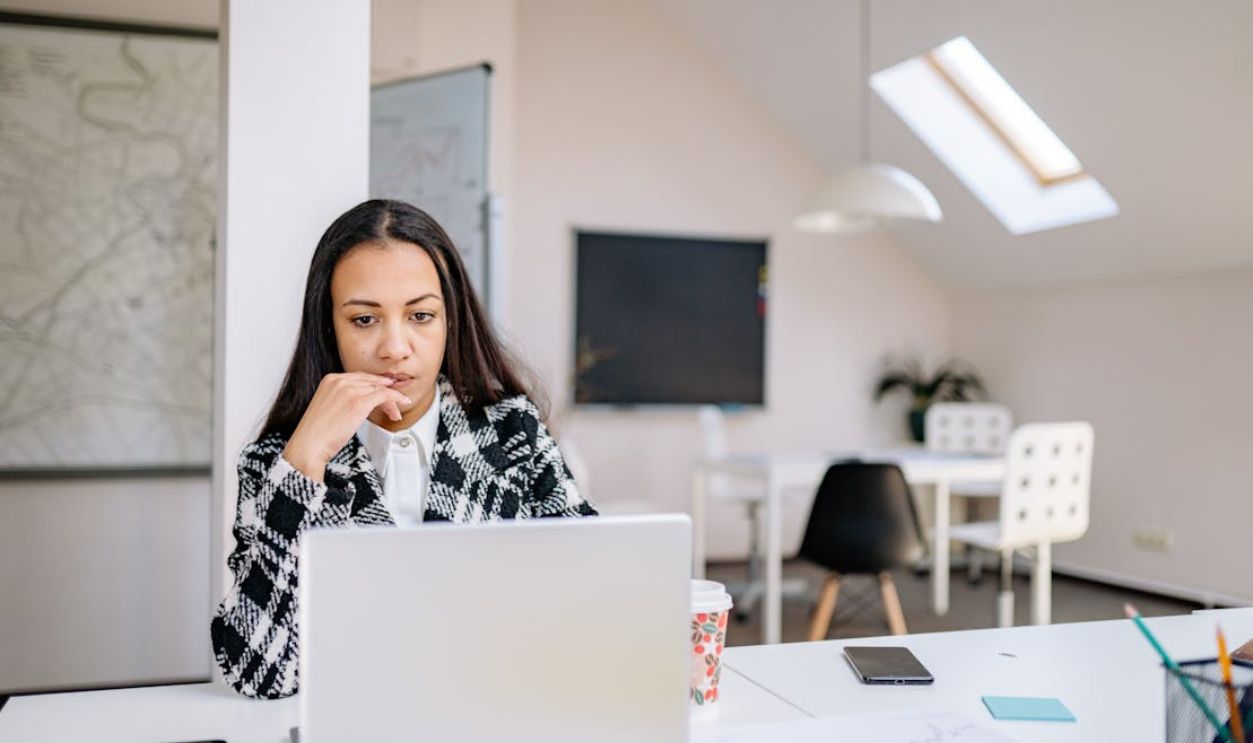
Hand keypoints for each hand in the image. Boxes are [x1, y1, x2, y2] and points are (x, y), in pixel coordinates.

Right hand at [282, 373, 411, 481]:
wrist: (309, 445)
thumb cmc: (316, 433)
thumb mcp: (328, 407)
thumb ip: (343, 398)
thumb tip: (364, 402)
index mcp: (330, 379)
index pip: (360, 378)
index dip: (376, 385)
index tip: (385, 390)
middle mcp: (340, 381)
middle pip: (371, 382)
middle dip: (386, 393)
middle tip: (394, 404)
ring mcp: (349, 390)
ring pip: (380, 389)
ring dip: (391, 401)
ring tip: (395, 413)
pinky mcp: (359, 402)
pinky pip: (384, 395)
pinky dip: (396, 398)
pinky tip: (402, 403)